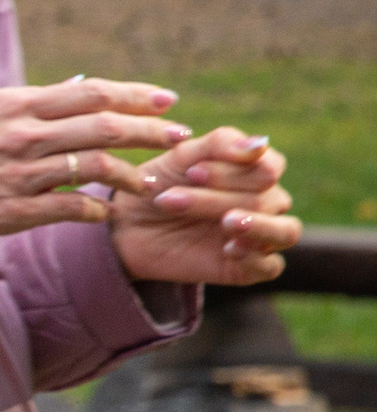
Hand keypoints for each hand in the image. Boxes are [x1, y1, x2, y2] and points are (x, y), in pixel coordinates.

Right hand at [0, 80, 190, 240]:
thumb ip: (27, 100)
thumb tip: (77, 88)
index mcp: (16, 105)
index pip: (90, 94)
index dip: (134, 96)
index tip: (165, 100)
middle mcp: (24, 135)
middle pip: (104, 127)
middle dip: (150, 132)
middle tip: (179, 136)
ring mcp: (22, 174)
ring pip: (96, 169)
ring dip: (132, 175)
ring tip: (152, 182)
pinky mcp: (15, 211)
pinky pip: (72, 209)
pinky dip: (97, 210)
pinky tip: (107, 211)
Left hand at [108, 127, 300, 284]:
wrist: (127, 225)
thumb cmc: (159, 184)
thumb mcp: (181, 156)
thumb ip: (220, 143)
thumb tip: (259, 144)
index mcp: (256, 173)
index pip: (270, 168)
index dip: (234, 171)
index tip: (192, 172)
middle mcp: (266, 203)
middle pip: (267, 199)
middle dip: (217, 198)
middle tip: (170, 199)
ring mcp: (259, 236)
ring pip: (284, 231)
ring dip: (257, 225)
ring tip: (226, 222)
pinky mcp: (247, 267)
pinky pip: (270, 266)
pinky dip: (255, 257)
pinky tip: (228, 249)